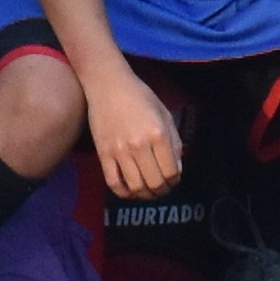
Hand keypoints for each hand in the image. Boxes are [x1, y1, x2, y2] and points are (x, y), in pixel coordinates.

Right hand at [80, 60, 181, 198]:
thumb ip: (174, 143)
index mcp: (158, 134)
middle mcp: (139, 145)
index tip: (174, 179)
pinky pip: (113, 183)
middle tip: (163, 188)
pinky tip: (130, 191)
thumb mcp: (165, 114)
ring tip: (149, 191)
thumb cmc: (140, 97)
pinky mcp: (103, 154)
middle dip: (162, 191)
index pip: (171, 172)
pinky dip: (124, 193)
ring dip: (145, 195)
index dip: (175, 181)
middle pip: (154, 183)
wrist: (107, 85)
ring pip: (135, 187)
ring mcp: (119, 151)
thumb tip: (176, 170)